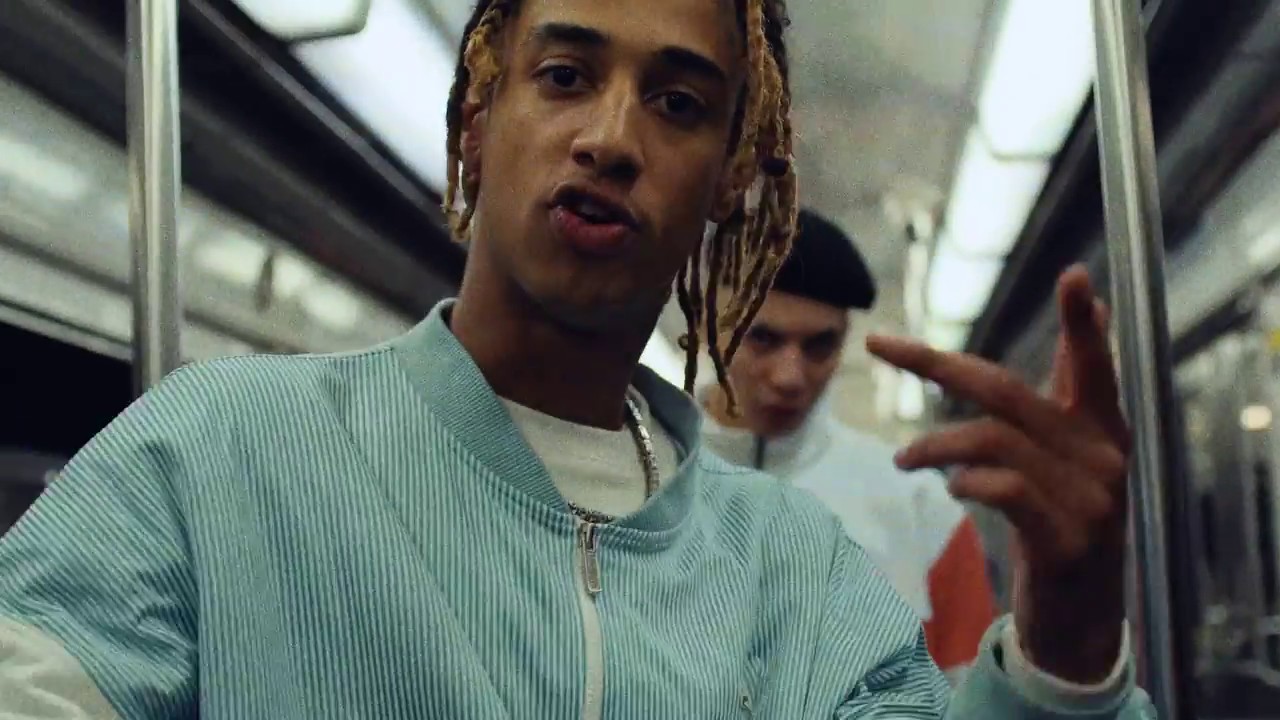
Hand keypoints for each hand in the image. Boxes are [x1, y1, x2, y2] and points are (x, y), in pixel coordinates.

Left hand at [867, 266, 1129, 683]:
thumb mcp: (1068, 460)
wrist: (1082, 622)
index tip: (1074, 275)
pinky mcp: (1067, 540)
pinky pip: (1006, 490)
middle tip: (880, 344)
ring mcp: (1090, 499)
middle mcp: (1102, 456)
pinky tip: (950, 489)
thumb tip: (1066, 323)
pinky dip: (967, 482)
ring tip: (904, 460)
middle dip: (936, 363)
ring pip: (994, 440)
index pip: (1093, 366)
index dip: (1082, 324)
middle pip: (1007, 391)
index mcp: (1103, 429)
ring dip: (935, 444)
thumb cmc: (1063, 526)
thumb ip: (1061, 398)